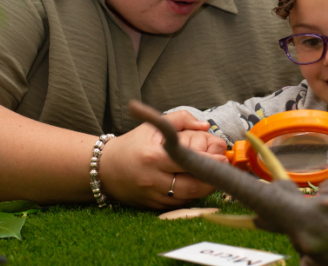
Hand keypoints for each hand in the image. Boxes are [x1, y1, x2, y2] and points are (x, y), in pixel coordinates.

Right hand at [100, 109, 226, 208]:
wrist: (105, 167)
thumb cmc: (133, 144)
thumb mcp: (153, 126)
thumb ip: (181, 120)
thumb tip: (205, 126)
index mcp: (154, 156)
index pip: (187, 161)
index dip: (208, 162)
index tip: (222, 158)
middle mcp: (152, 178)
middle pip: (191, 186)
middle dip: (211, 179)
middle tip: (222, 170)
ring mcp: (152, 195)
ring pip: (187, 197)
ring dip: (203, 188)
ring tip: (211, 177)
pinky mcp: (152, 206)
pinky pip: (178, 204)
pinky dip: (189, 195)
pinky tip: (195, 185)